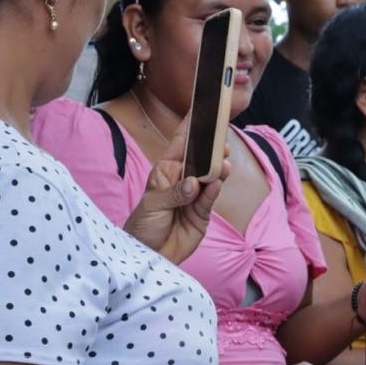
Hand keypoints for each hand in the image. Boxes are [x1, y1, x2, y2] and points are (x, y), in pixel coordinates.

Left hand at [123, 115, 228, 263]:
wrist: (148, 256)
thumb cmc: (142, 227)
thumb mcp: (152, 206)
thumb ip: (175, 193)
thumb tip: (194, 183)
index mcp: (166, 170)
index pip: (181, 142)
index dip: (191, 125)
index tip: (203, 108)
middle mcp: (182, 179)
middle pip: (201, 158)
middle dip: (212, 147)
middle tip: (222, 139)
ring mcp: (194, 195)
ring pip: (211, 176)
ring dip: (218, 169)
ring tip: (223, 163)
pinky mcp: (203, 212)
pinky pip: (211, 197)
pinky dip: (215, 190)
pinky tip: (217, 182)